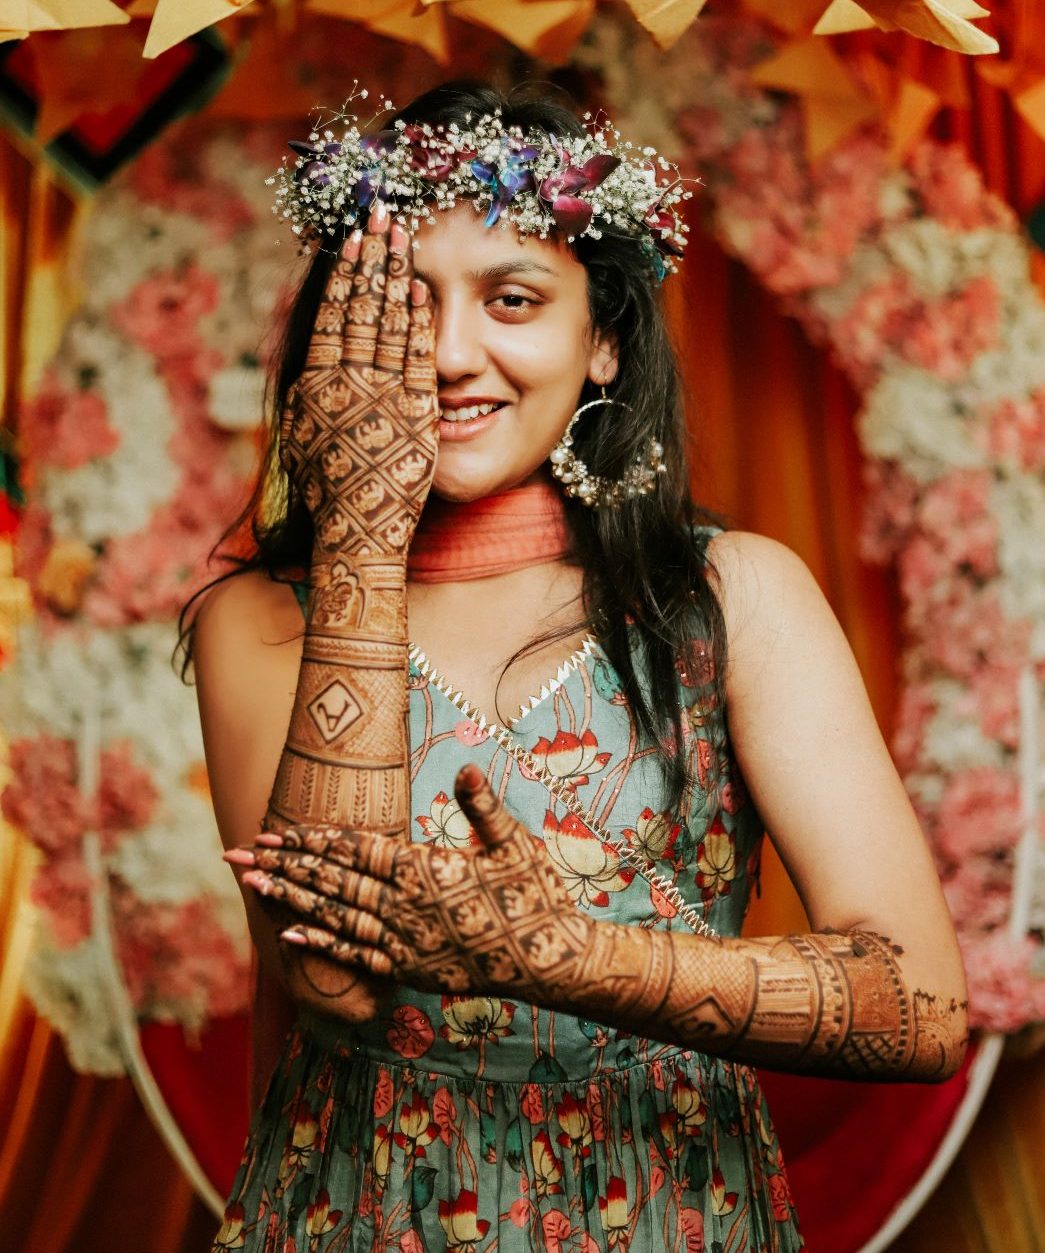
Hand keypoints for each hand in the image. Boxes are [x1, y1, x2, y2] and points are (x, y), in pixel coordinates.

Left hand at [233, 765, 596, 1002]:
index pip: (357, 850)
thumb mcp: (515, 843)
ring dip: (291, 900)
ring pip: (335, 917)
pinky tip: (290, 936)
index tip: (276, 831)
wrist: (552, 962)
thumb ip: (483, 807)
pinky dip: (321, 945)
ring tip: (252, 886)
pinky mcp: (411, 971)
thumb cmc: (537, 895)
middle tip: (237, 855)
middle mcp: (406, 907)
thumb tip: (465, 767)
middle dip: (285, 865)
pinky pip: (356, 957)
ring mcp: (405, 942)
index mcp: (426, 870)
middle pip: (333, 882)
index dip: (313, 841)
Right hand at [279, 205, 438, 556]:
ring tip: (402, 235)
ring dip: (395, 274)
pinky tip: (423, 288)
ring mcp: (380, 395)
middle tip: (381, 213)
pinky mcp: (413, 411)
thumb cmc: (330, 491)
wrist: (359, 530)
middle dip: (371, 257)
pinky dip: (418, 319)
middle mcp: (344, 383)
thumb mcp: (303, 437)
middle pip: (359, 307)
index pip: (331, 315)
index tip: (351, 236)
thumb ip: (308, 396)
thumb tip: (311, 363)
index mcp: (315, 385)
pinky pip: (415, 355)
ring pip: (387, 322)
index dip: (343, 273)